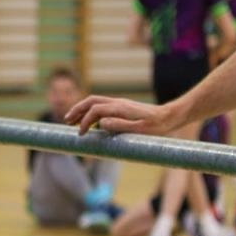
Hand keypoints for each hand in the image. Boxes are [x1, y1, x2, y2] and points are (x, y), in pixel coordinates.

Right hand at [65, 95, 182, 136]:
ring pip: (95, 102)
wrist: (169, 117)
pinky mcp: (122, 107)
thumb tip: (100, 123)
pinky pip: (101, 106)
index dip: (84, 122)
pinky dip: (90, 111)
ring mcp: (119, 104)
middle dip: (77, 110)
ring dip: (82, 109)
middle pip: (91, 101)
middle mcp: (118, 103)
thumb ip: (119, 125)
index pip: (95, 111)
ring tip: (72, 120)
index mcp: (120, 108)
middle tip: (66, 121)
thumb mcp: (139, 130)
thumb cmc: (156, 127)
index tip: (81, 134)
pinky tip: (89, 121)